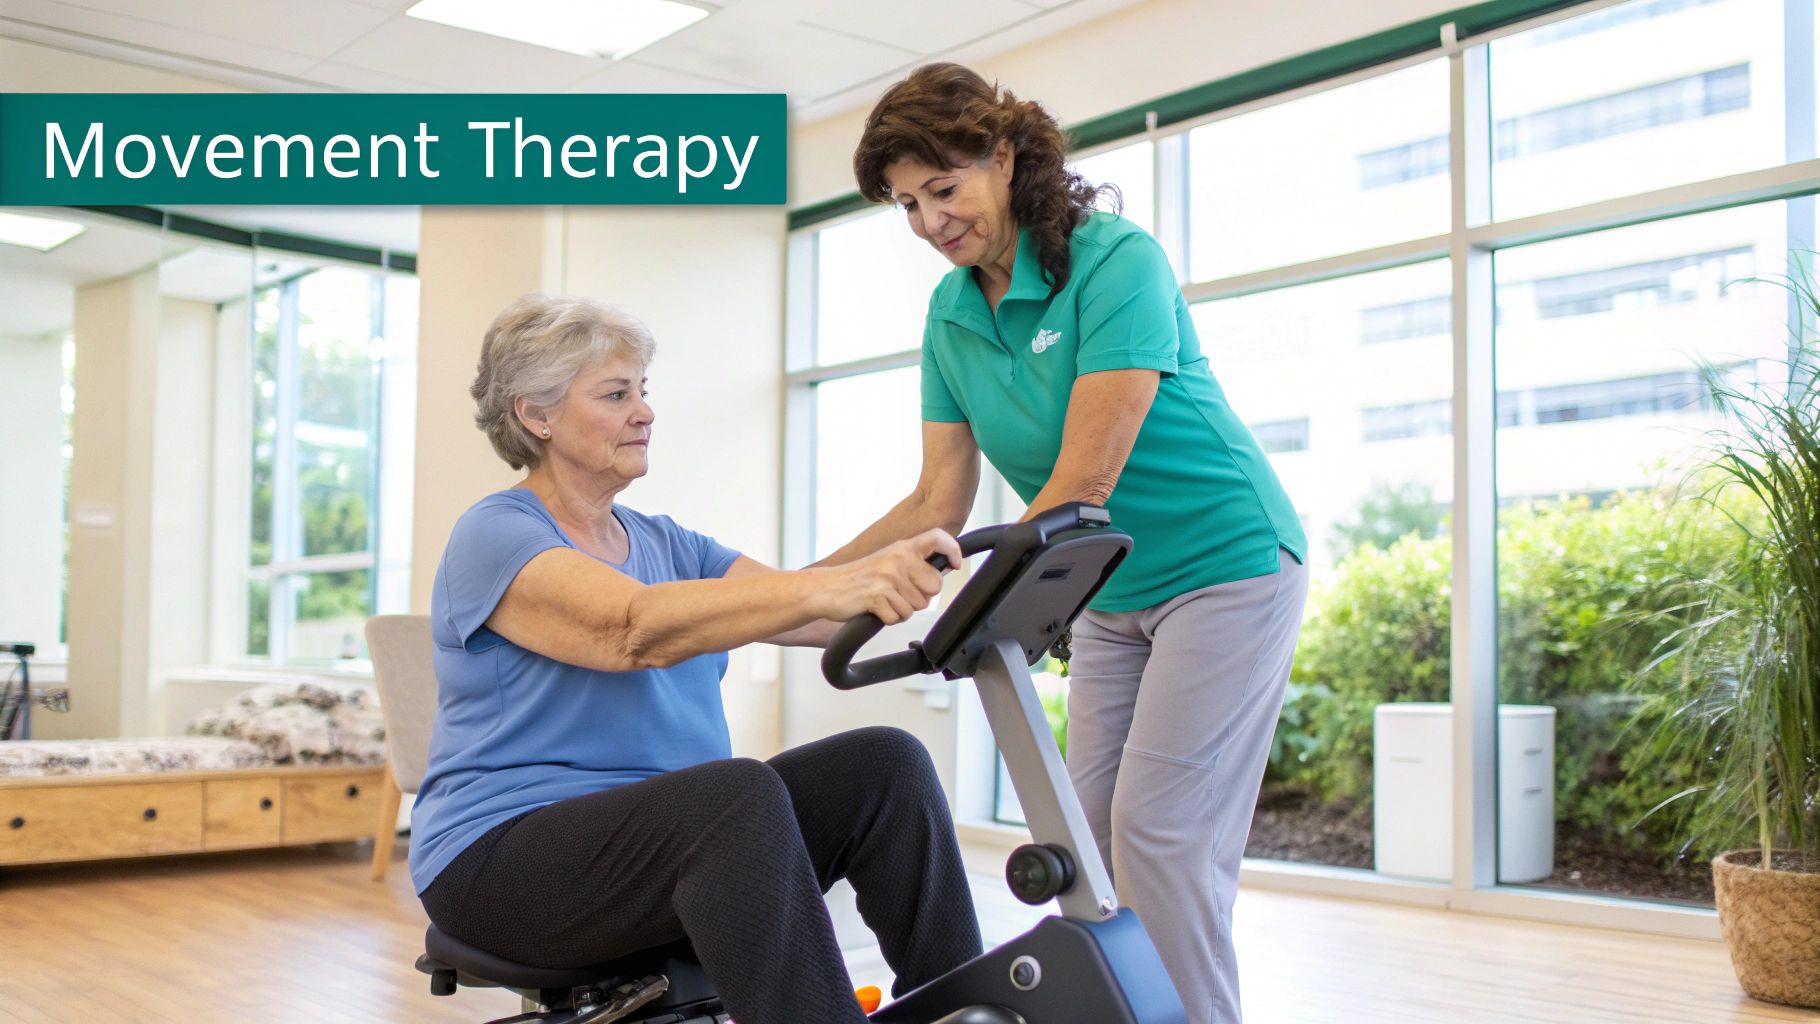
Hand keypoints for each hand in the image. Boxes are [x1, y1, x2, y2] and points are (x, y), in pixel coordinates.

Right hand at [814, 529, 962, 623]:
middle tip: (900, 595)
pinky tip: (875, 608)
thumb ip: (914, 563)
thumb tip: (944, 570)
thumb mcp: (888, 561)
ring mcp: (887, 577)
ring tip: (884, 600)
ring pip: (917, 606)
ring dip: (901, 610)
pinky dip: (887, 618)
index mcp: (902, 548)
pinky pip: (897, 617)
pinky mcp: (877, 596)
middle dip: (920, 597)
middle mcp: (897, 559)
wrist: (826, 588)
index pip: (937, 538)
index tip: (955, 564)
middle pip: (934, 586)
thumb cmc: (858, 578)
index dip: (952, 550)